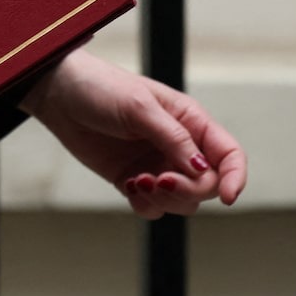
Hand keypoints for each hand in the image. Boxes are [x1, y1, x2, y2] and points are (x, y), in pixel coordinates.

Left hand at [19, 49, 246, 219]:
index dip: (236, 177)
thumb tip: (203, 169)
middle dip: (189, 190)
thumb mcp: (140, 107)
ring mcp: (155, 164)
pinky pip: (152, 206)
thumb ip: (173, 138)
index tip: (228, 198)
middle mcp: (178, 146)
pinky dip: (145, 205)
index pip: (229, 154)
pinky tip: (128, 186)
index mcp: (190, 121)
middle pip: (207, 184)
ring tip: (138, 181)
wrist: (59, 96)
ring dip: (166, 200)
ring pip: (182, 201)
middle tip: (159, 181)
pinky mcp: (132, 178)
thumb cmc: (101, 89)